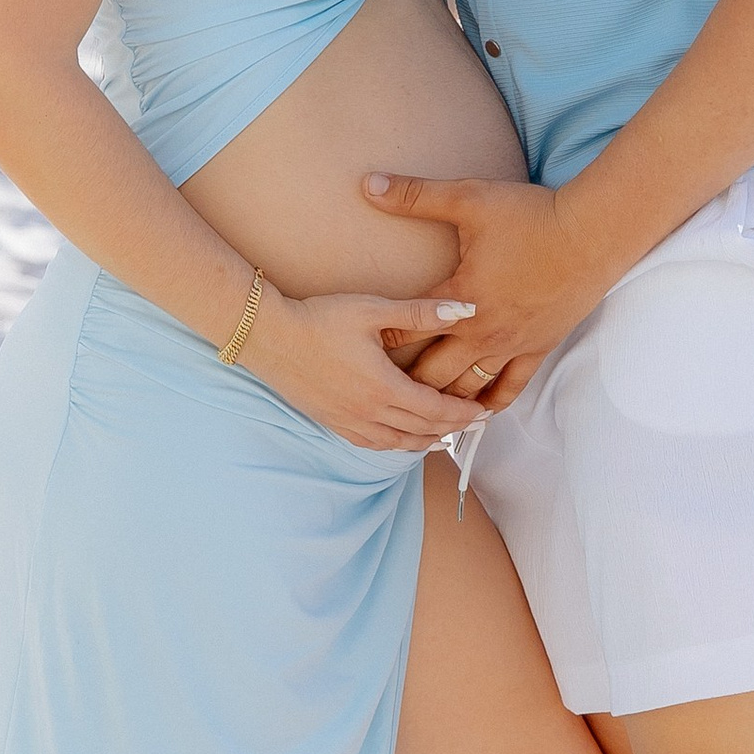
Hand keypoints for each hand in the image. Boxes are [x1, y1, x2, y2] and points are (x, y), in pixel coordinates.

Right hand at [244, 288, 482, 453]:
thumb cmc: (320, 318)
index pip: (435, 410)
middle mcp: (369, 412)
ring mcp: (349, 422)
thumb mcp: (372, 310)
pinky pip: (373, 444)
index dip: (463, 414)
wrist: (270, 337)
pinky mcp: (333, 423)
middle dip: (453, 429)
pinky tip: (404, 439)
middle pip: (422, 431)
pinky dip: (397, 445)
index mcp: (384, 387)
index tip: (483, 412)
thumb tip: (466, 309)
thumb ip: (420, 313)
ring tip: (445, 435)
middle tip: (475, 425)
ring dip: (427, 441)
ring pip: (399, 443)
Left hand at [360, 176, 610, 405]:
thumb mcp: (468, 198)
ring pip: (468, 389)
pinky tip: (476, 414)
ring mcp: (512, 345)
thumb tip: (367, 184)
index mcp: (459, 300)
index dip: (379, 339)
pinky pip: (510, 389)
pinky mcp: (538, 349)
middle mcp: (482, 332)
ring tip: (419, 410)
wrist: (591, 233)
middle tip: (381, 391)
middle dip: (404, 383)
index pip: (405, 330)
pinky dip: (490, 404)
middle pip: (431, 374)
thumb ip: (414, 195)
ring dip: (443, 400)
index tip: (360, 347)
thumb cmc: (531, 215)